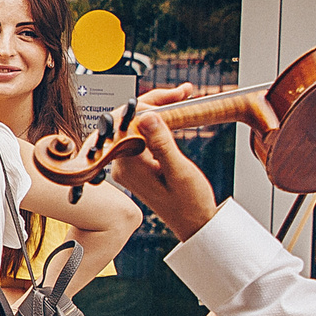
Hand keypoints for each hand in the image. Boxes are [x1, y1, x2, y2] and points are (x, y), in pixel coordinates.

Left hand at [105, 88, 221, 241]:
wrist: (194, 223)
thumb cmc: (189, 203)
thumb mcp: (179, 172)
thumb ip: (162, 143)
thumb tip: (147, 116)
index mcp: (127, 166)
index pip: (129, 122)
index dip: (151, 103)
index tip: (178, 94)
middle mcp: (121, 164)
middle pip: (130, 121)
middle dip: (155, 102)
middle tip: (184, 92)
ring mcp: (127, 164)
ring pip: (136, 125)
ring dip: (158, 109)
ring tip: (183, 96)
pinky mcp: (136, 164)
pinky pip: (141, 135)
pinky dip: (157, 122)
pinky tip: (174, 111)